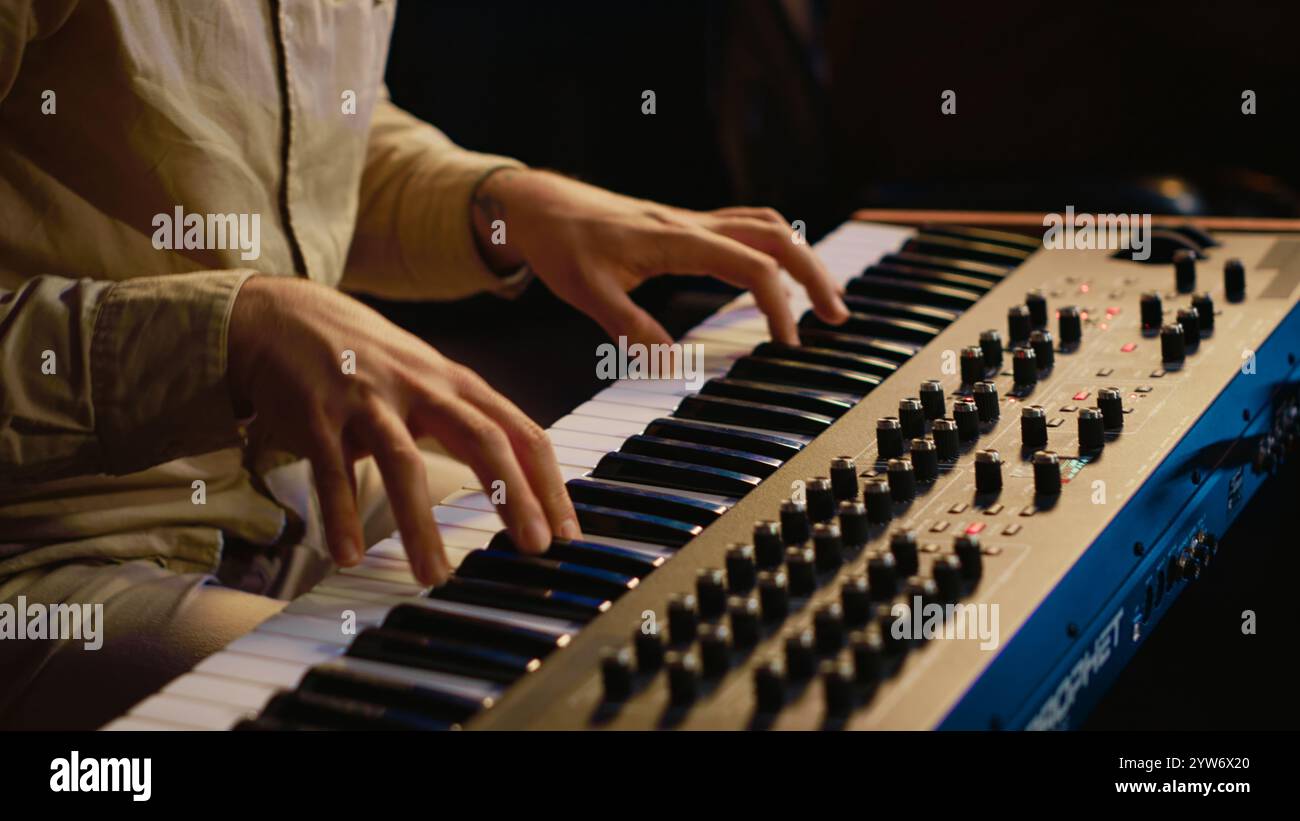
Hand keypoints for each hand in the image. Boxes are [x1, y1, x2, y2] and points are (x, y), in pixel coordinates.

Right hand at [226, 276, 579, 584]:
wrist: (283, 315)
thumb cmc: (368, 358)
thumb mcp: (430, 378)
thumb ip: (470, 422)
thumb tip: (522, 481)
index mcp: (456, 383)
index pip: (521, 431)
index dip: (549, 482)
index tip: (568, 531)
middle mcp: (420, 386)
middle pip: (481, 439)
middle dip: (512, 495)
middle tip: (534, 547)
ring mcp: (368, 399)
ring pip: (404, 462)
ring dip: (421, 525)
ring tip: (435, 577)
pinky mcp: (316, 415)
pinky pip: (331, 472)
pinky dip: (340, 515)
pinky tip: (349, 555)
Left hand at [472, 169, 848, 345]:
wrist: (541, 205)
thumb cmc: (562, 243)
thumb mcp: (586, 291)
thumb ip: (628, 326)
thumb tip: (668, 366)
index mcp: (677, 239)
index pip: (751, 265)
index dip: (778, 305)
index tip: (788, 344)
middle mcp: (694, 224)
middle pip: (777, 237)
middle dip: (815, 275)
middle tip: (837, 317)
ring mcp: (693, 222)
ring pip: (768, 226)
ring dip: (801, 258)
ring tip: (821, 299)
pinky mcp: (687, 227)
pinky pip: (747, 229)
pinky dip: (774, 249)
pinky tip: (778, 279)